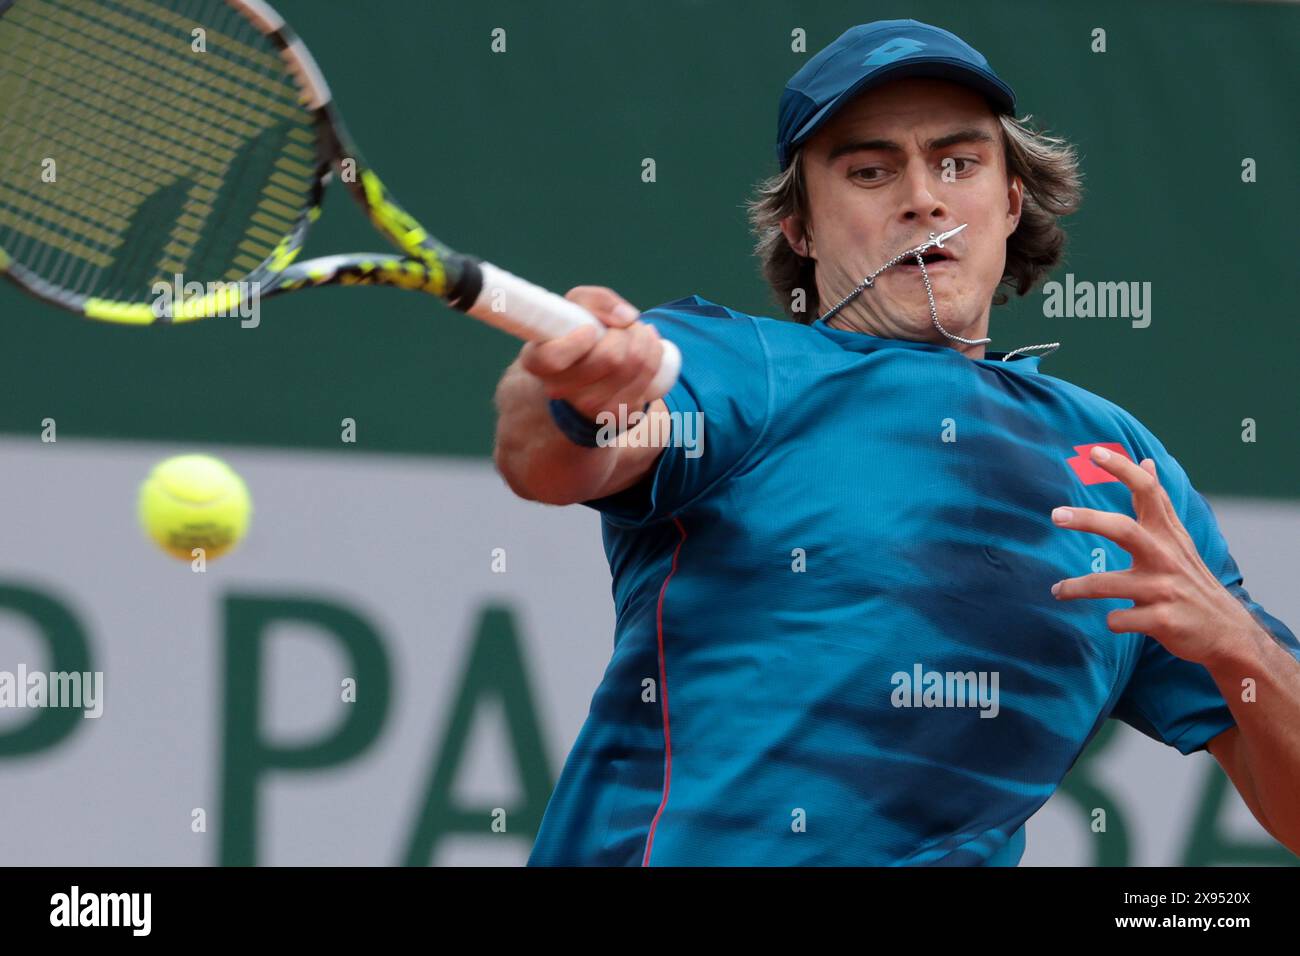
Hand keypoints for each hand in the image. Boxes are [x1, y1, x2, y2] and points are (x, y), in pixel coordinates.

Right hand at [518, 286, 664, 420]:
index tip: (591, 329)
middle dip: (625, 331)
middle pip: (609, 358)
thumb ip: (596, 301)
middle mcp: (560, 389)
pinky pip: (648, 375)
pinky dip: (654, 353)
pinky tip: (647, 346)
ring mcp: (590, 406)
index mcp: (538, 361)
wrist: (586, 375)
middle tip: (622, 326)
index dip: (578, 342)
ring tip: (635, 332)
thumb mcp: (576, 308)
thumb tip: (627, 317)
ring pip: (633, 364)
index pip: (554, 358)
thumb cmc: (577, 332)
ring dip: (642, 338)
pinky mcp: (617, 414)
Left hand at [1049, 446, 1258, 666]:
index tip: (1094, 452)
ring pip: (1107, 583)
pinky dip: (1113, 620)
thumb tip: (1147, 461)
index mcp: (1167, 534)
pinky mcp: (1161, 620)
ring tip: (1057, 590)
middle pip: (1123, 529)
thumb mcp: (1177, 538)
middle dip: (1088, 520)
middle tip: (1055, 514)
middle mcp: (1165, 557)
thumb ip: (1158, 503)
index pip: (1147, 491)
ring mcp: (1163, 589)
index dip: (1122, 469)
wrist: (1225, 631)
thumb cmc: (1190, 578)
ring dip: (1077, 587)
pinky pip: (1119, 618)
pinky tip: (1117, 620)